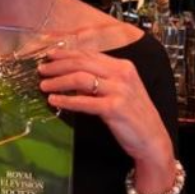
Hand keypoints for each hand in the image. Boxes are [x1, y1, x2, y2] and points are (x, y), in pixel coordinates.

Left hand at [38, 48, 177, 193]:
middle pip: (82, 63)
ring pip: (80, 79)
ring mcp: (119, 90)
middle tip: (42, 70)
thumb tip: (72, 76)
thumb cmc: (134, 116)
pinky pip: (84, 102)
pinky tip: (54, 101)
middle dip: (58, 65)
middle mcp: (122, 74)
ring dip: (59, 82)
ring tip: (44, 86)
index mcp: (123, 66)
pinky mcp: (114, 108)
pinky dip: (66, 101)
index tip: (50, 56)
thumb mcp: (120, 91)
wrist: (152, 139)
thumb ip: (100, 80)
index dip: (67, 54)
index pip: (90, 54)